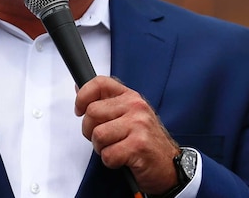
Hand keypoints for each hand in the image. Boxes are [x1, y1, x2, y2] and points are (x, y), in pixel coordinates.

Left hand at [75, 76, 179, 193]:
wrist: (169, 166)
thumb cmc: (145, 142)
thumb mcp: (128, 116)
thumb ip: (105, 102)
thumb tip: (79, 88)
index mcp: (131, 97)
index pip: (100, 83)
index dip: (83, 96)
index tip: (79, 110)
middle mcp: (136, 107)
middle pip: (92, 112)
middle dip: (90, 130)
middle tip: (104, 139)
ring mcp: (139, 125)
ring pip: (98, 134)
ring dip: (101, 148)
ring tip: (116, 149)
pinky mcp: (139, 145)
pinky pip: (108, 154)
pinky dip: (110, 161)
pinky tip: (123, 159)